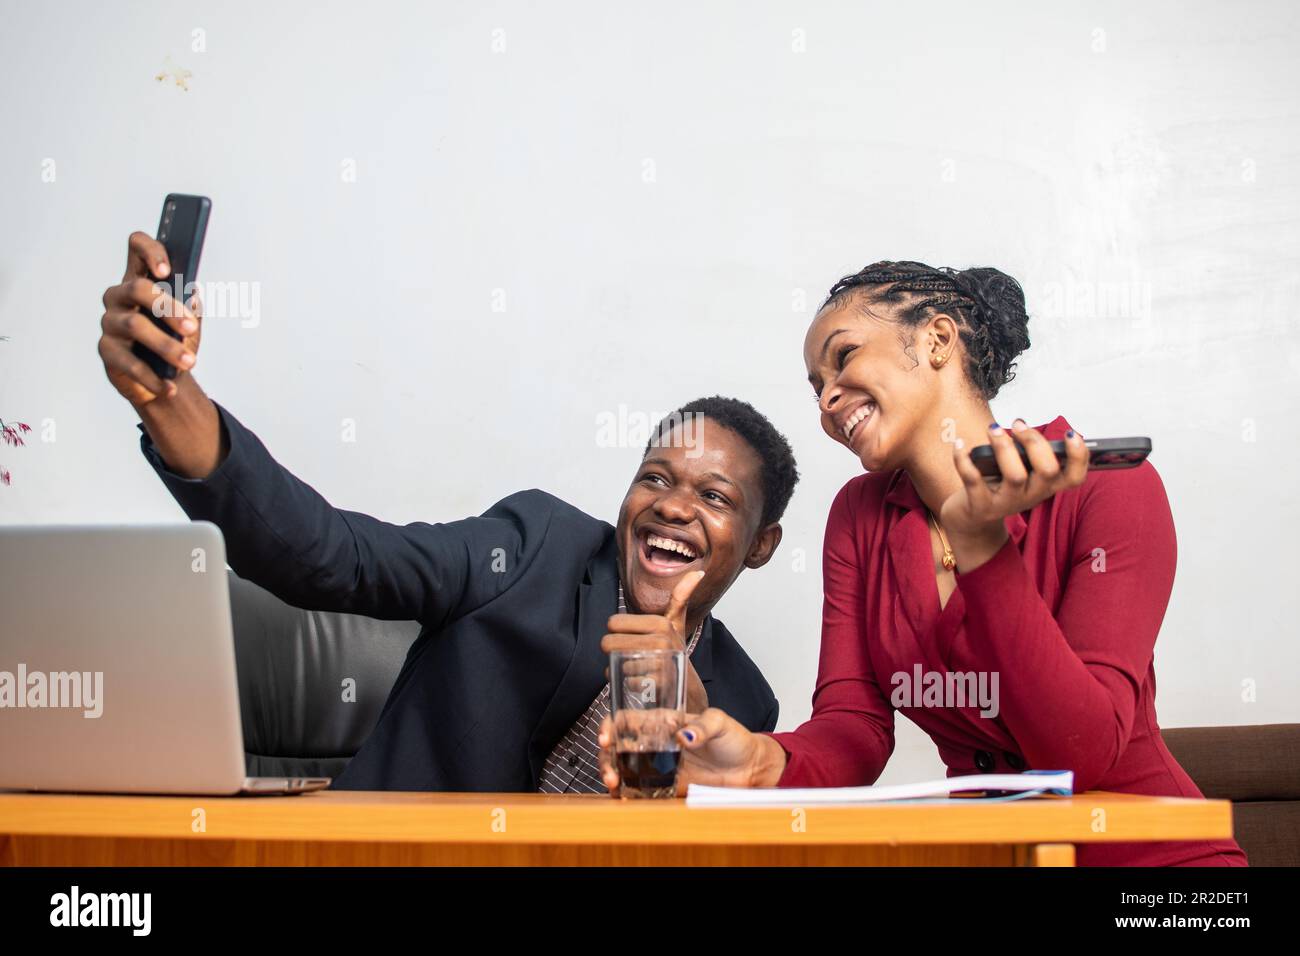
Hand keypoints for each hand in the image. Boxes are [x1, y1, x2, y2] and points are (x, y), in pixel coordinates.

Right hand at [98, 231, 202, 407]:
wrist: (164, 379)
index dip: (150, 252)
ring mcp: (110, 323)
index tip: (167, 271)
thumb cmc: (176, 342)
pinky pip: (129, 362)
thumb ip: (192, 307)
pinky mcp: (107, 351)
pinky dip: (152, 377)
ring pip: (135, 326)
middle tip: (191, 327)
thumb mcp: (189, 323)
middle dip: (167, 308)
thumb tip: (193, 295)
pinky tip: (169, 386)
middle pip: (137, 288)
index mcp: (141, 280)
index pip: (137, 249)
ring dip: (166, 346)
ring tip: (189, 362)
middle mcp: (119, 296)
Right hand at [598, 707, 783, 795]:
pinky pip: (640, 789)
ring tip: (613, 785)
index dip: (611, 726)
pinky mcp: (666, 786)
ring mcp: (659, 765)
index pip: (627, 719)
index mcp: (663, 722)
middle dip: (606, 757)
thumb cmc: (734, 738)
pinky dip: (627, 793)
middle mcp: (655, 743)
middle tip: (609, 771)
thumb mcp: (720, 722)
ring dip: (612, 775)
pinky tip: (623, 797)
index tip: (606, 738)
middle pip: (618, 746)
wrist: (748, 768)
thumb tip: (684, 735)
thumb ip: (703, 726)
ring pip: (624, 768)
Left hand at [601, 570, 707, 713]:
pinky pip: (624, 681)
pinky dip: (628, 684)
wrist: (688, 688)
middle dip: (613, 653)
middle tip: (630, 656)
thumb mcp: (677, 623)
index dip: (617, 633)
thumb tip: (697, 572)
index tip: (631, 638)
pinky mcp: (655, 685)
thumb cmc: (674, 652)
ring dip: (620, 670)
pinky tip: (640, 683)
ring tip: (638, 669)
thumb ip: (681, 597)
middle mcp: (661, 641)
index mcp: (660, 622)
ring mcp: (659, 663)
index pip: (613, 622)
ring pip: (614, 663)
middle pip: (608, 643)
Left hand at [942, 419, 1088, 568]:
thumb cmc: (999, 485)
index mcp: (1046, 486)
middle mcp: (1031, 496)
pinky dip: (964, 460)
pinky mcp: (980, 507)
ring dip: (1004, 447)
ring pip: (1015, 476)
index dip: (1078, 456)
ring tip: (993, 429)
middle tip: (1018, 424)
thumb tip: (1020, 428)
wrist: (972, 519)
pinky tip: (960, 445)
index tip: (1070, 433)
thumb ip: (1027, 454)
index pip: (1074, 476)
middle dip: (1035, 442)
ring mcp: (1006, 503)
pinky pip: (973, 481)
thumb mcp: (1021, 471)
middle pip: (1047, 471)